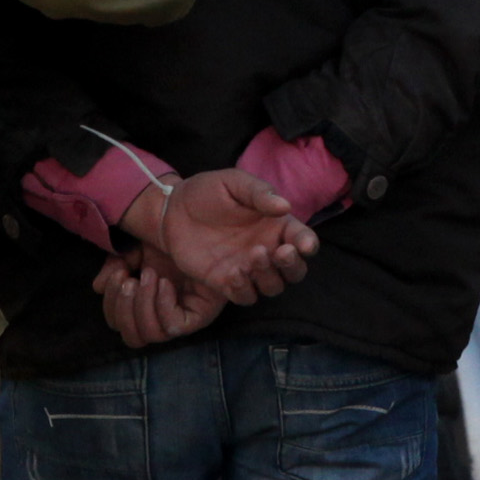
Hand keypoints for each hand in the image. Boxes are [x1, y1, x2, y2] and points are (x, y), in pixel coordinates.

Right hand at [96, 251, 225, 350]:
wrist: (201, 227)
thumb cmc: (170, 239)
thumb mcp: (133, 250)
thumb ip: (115, 267)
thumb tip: (96, 287)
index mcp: (144, 305)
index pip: (118, 323)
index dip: (111, 303)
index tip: (117, 272)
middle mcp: (161, 316)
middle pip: (131, 338)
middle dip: (122, 308)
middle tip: (128, 279)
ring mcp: (181, 318)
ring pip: (150, 336)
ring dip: (142, 306)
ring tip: (148, 276)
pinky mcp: (200, 316)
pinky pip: (174, 327)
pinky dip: (163, 306)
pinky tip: (164, 283)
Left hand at [118, 165, 318, 305]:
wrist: (172, 210)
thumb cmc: (207, 192)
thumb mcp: (233, 183)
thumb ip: (259, 193)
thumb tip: (285, 206)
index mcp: (275, 225)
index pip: (301, 239)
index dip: (308, 244)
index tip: (304, 245)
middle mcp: (267, 250)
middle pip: (294, 271)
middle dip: (293, 265)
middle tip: (281, 252)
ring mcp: (248, 269)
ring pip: (273, 287)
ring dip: (269, 276)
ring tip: (254, 255)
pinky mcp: (226, 283)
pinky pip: (245, 296)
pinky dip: (244, 289)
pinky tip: (234, 273)